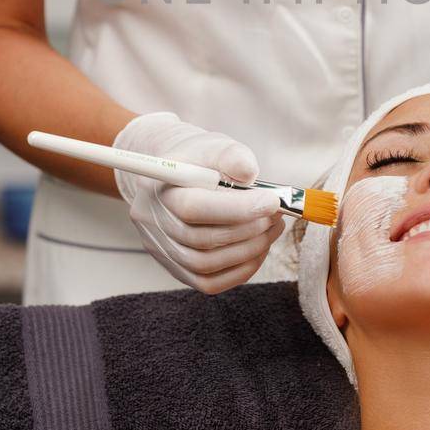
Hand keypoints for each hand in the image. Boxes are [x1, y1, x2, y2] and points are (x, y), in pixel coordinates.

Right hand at [112, 112, 283, 292]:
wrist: (178, 175)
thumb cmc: (199, 159)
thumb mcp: (214, 145)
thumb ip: (231, 156)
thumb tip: (249, 173)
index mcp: (158, 188)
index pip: (194, 208)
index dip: (237, 209)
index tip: (272, 201)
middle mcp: (153, 222)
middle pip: (201, 240)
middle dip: (248, 230)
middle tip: (276, 215)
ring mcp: (161, 249)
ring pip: (205, 266)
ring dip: (248, 251)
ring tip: (272, 228)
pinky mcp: (176, 268)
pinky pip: (208, 283)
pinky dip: (239, 270)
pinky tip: (259, 248)